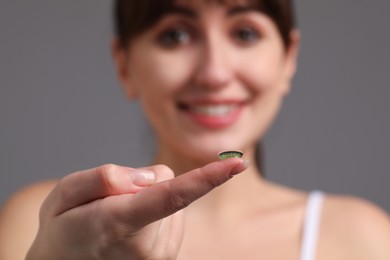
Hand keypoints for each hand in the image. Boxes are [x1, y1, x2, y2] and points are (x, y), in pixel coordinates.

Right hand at [26, 158, 247, 259]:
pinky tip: (130, 227)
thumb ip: (105, 178)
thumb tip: (151, 176)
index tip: (238, 164)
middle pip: (164, 182)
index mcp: (120, 224)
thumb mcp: (64, 194)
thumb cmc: (63, 228)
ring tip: (116, 218)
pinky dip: (153, 210)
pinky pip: (171, 210)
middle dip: (139, 182)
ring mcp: (161, 254)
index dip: (207, 178)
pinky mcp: (168, 255)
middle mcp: (148, 246)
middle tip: (107, 205)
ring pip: (168, 194)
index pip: (172, 196)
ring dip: (144, 198)